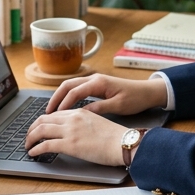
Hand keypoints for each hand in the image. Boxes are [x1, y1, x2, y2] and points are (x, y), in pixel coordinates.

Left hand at [24, 109, 129, 166]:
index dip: (43, 121)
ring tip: (28, 145)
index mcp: (79, 112)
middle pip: (43, 119)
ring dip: (30, 138)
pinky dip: (36, 149)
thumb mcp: (97, 122)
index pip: (55, 114)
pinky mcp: (69, 145)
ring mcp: (70, 131)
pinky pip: (45, 145)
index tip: (39, 128)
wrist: (122, 143)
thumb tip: (75, 132)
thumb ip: (83, 124)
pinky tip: (33, 153)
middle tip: (29, 136)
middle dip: (32, 128)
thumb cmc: (115, 137)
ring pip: (41, 130)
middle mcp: (72, 119)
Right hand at [44, 74, 166, 115]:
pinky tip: (65, 107)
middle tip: (46, 112)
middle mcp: (94, 79)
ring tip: (52, 111)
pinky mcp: (97, 86)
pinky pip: (77, 89)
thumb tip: (81, 114)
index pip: (74, 91)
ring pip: (71, 86)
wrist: (148, 92)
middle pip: (68, 85)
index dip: (63, 103)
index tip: (54, 115)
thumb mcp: (118, 106)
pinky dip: (68, 96)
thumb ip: (99, 108)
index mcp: (99, 82)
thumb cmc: (135, 98)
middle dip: (56, 98)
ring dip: (60, 96)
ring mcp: (95, 81)